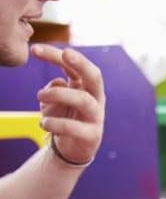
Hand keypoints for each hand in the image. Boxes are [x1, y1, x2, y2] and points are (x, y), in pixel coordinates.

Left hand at [32, 45, 104, 164]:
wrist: (71, 149)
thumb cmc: (64, 118)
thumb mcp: (55, 100)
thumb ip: (56, 88)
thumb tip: (59, 83)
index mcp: (86, 87)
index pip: (75, 66)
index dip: (57, 55)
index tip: (36, 49)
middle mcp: (96, 99)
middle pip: (94, 77)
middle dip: (82, 63)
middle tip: (66, 54)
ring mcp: (96, 117)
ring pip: (84, 100)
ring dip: (59, 94)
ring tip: (40, 95)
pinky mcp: (92, 136)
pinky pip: (74, 127)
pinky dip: (55, 123)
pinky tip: (44, 123)